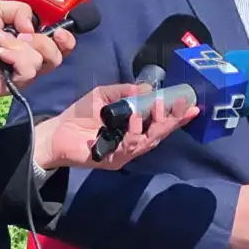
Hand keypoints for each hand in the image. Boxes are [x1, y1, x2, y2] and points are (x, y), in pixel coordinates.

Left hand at [0, 0, 76, 98]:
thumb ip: (21, 9)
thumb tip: (32, 29)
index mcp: (29, 38)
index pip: (59, 43)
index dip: (66, 39)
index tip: (59, 32)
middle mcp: (30, 55)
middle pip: (58, 53)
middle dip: (44, 41)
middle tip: (22, 36)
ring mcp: (24, 72)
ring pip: (44, 61)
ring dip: (20, 47)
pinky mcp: (17, 85)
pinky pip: (30, 71)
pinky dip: (16, 58)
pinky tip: (0, 55)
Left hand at [34, 83, 198, 169]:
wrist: (55, 133)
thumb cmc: (80, 115)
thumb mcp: (103, 96)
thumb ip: (125, 92)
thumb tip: (147, 89)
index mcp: (134, 127)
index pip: (159, 123)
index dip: (176, 116)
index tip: (192, 106)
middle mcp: (133, 142)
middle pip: (159, 134)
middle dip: (172, 120)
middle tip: (182, 105)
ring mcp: (124, 153)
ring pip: (147, 141)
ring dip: (155, 124)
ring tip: (157, 106)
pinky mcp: (113, 160)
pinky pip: (128, 147)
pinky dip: (134, 132)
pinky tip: (135, 119)